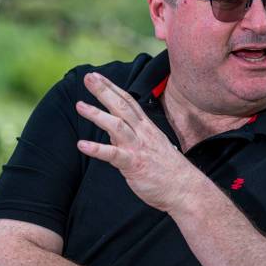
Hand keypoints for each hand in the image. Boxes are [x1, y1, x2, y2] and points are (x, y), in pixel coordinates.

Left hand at [75, 72, 201, 212]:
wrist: (185, 189)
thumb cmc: (168, 170)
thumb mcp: (152, 146)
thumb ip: (133, 137)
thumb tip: (113, 133)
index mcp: (147, 127)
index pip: (128, 102)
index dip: (112, 88)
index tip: (98, 77)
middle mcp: (143, 133)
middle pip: (122, 107)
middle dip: (104, 91)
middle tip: (88, 77)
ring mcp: (138, 148)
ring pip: (117, 126)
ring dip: (97, 115)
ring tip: (80, 105)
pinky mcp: (134, 164)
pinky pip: (113, 155)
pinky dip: (97, 149)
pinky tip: (82, 145)